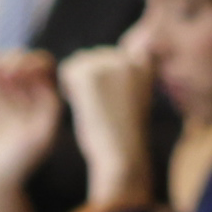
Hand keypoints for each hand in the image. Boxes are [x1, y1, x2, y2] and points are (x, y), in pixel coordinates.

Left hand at [59, 42, 160, 206]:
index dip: (105, 79)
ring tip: (95, 107)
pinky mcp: (90, 74)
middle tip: (103, 108)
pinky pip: (66, 69)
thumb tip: (89, 56)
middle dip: (90, 80)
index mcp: (145, 63)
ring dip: (78, 84)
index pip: (112, 56)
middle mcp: (129, 57)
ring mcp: (110, 63)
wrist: (122, 156)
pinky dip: (68, 89)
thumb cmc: (123, 136)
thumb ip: (119, 74)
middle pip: (94, 56)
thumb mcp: (132, 96)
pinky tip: (83, 105)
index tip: (113, 103)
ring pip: (79, 62)